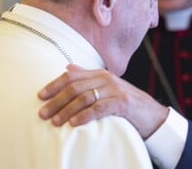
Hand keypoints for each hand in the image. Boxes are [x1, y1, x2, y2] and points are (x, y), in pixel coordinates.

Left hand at [38, 64, 168, 138]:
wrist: (150, 112)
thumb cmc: (123, 101)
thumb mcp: (105, 86)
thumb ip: (87, 76)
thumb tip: (68, 67)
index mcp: (100, 73)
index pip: (72, 76)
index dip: (55, 84)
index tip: (41, 95)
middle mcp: (106, 78)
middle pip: (75, 87)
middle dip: (56, 100)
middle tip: (43, 113)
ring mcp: (115, 89)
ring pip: (85, 97)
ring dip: (67, 110)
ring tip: (55, 121)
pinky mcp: (122, 102)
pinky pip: (99, 108)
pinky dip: (85, 116)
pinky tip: (74, 123)